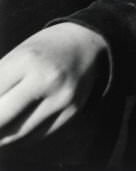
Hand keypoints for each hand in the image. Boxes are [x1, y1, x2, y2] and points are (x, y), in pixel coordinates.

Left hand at [0, 23, 107, 146]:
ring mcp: (63, 96)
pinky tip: (17, 126)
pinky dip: (22, 136)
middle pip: (1, 118)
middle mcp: (48, 78)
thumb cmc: (40, 51)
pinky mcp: (73, 109)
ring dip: (2, 135)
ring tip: (2, 125)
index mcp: (27, 59)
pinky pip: (37, 135)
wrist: (84, 42)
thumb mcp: (15, 57)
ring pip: (17, 133)